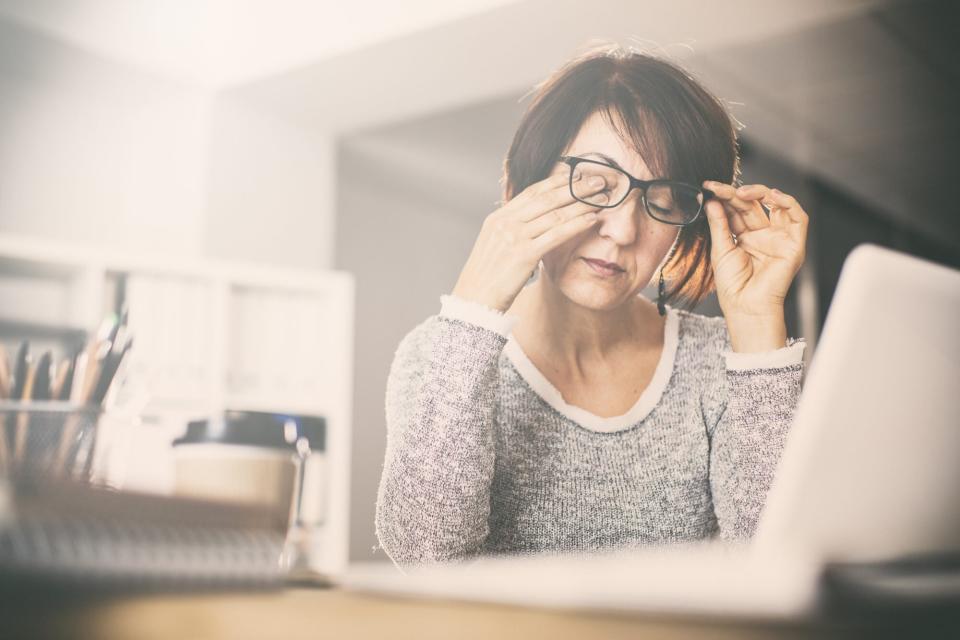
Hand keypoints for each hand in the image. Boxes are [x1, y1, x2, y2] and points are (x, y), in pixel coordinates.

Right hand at [451, 170, 605, 311]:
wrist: (474, 300)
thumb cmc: (487, 278)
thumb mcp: (493, 246)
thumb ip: (510, 231)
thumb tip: (532, 223)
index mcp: (498, 218)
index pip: (532, 192)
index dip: (557, 182)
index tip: (576, 175)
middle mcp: (505, 223)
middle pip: (547, 198)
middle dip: (575, 187)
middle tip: (598, 180)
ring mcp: (514, 237)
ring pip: (555, 214)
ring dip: (582, 204)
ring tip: (602, 198)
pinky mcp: (524, 254)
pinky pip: (557, 235)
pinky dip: (577, 225)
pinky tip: (592, 219)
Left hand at [702, 181, 808, 345]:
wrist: (745, 307)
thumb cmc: (732, 286)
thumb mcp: (720, 250)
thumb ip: (719, 224)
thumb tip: (712, 201)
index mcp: (745, 236)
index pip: (737, 209)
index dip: (724, 197)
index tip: (708, 187)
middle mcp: (763, 234)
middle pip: (753, 204)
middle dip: (736, 193)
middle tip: (719, 188)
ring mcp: (779, 238)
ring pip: (776, 204)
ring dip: (760, 192)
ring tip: (741, 192)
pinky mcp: (794, 244)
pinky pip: (798, 217)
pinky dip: (788, 202)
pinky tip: (771, 196)